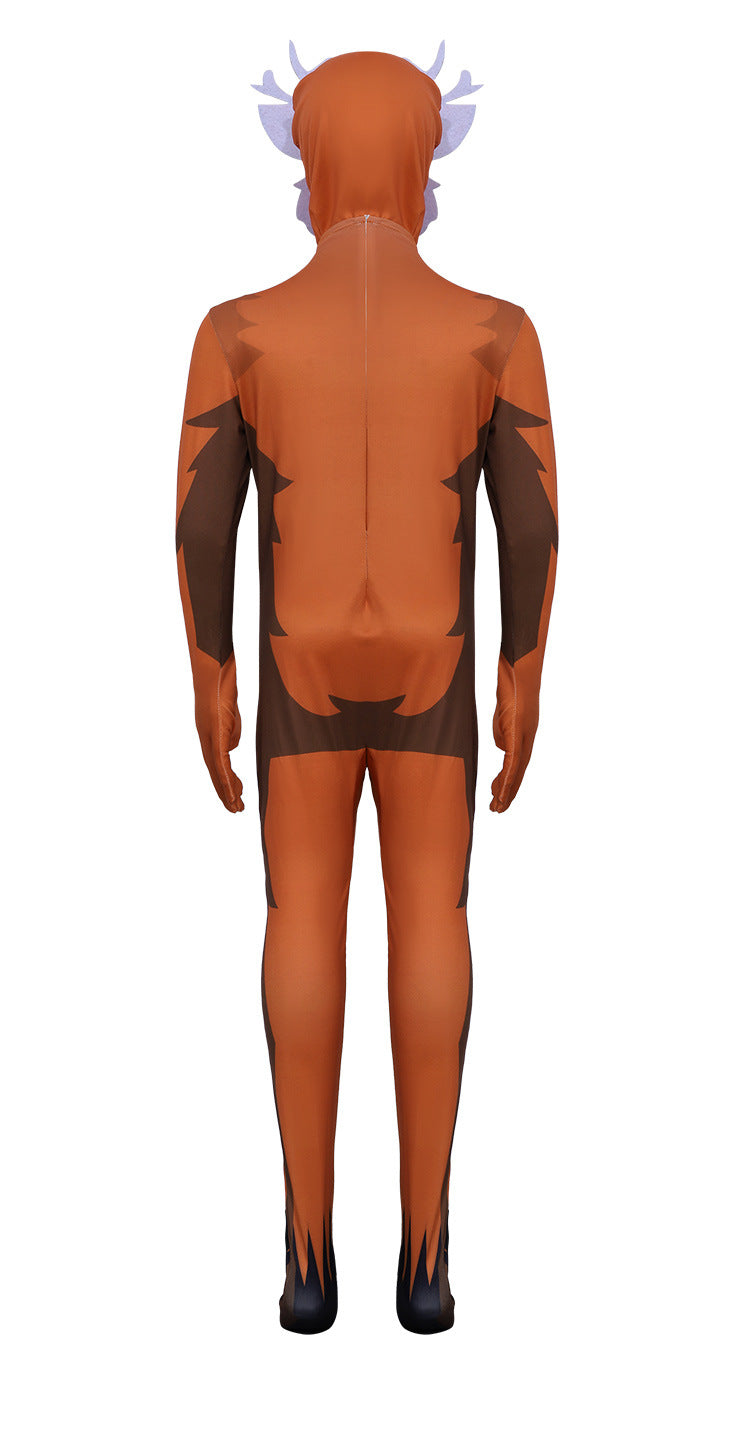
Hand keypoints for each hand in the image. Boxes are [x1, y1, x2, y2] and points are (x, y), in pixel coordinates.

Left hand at [193, 651, 244, 812]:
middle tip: (235, 810)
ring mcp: (209, 734)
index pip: (217, 763)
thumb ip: (231, 731)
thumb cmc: (223, 681)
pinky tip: (232, 792)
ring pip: (216, 770)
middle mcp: (206, 736)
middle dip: (225, 792)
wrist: (214, 665)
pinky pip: (219, 760)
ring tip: (236, 808)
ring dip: (226, 791)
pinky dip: (226, 778)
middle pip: (215, 771)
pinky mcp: (215, 730)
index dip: (225, 781)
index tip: (235, 796)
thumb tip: (231, 749)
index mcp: (210, 733)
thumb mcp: (230, 711)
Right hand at [489, 653, 537, 812]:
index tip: (498, 797)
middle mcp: (527, 737)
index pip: (516, 764)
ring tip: (497, 807)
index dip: (508, 782)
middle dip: (508, 792)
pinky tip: (501, 791)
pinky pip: (513, 759)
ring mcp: (524, 734)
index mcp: (523, 733)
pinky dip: (507, 777)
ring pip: (517, 770)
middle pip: (518, 772)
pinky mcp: (518, 730)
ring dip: (507, 791)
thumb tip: (502, 748)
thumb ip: (502, 732)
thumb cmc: (510, 683)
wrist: (519, 665)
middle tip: (497, 810)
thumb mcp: (503, 713)